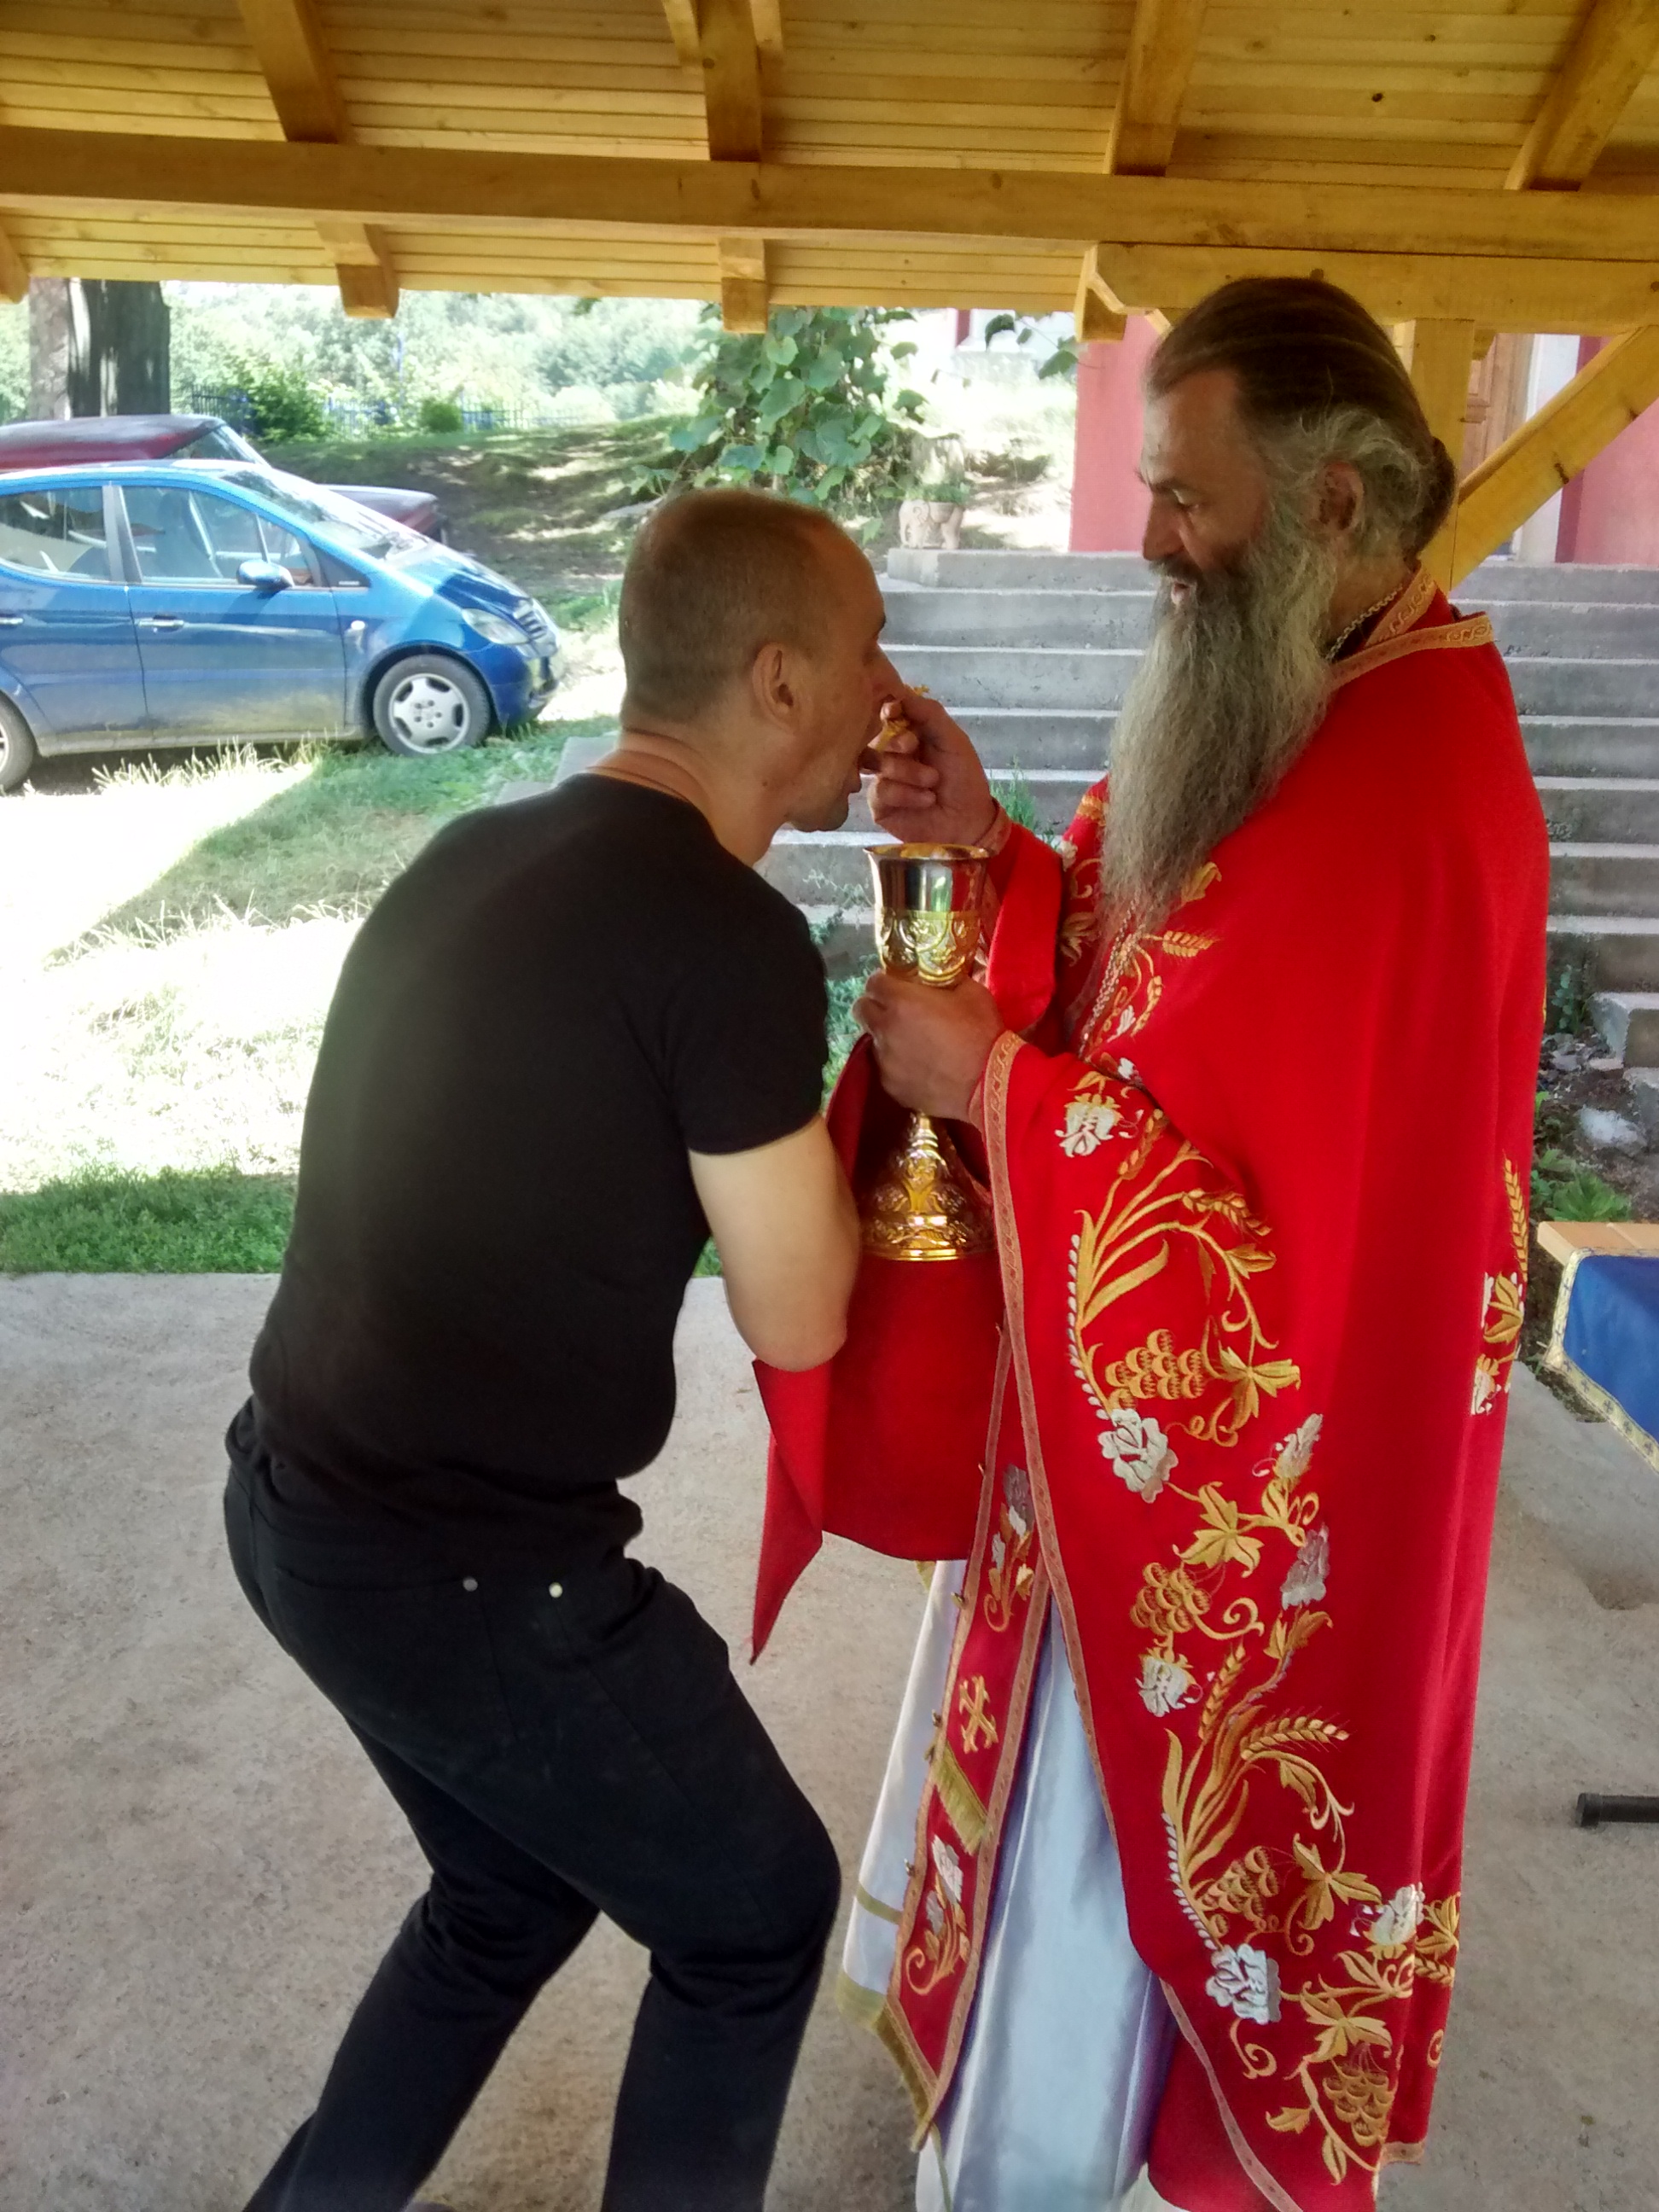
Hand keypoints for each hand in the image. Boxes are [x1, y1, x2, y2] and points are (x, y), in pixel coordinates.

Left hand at [854, 972, 1005, 1122]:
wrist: (989, 1084)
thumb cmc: (981, 1034)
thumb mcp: (972, 993)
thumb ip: (948, 982)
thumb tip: (943, 980)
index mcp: (901, 1001)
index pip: (874, 982)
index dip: (884, 982)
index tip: (896, 986)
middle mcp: (885, 1030)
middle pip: (861, 1010)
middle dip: (874, 1006)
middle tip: (896, 1010)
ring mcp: (885, 1061)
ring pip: (874, 1042)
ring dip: (887, 1037)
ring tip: (912, 1044)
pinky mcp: (892, 1087)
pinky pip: (887, 1069)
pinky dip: (897, 1065)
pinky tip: (919, 1068)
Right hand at [862, 684, 998, 848]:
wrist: (969, 821)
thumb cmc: (964, 779)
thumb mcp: (953, 739)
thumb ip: (928, 712)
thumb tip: (898, 692)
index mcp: (909, 735)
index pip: (886, 715)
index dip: (886, 710)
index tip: (894, 711)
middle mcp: (892, 755)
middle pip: (875, 737)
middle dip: (897, 742)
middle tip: (914, 747)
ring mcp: (884, 779)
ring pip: (876, 763)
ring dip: (907, 771)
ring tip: (932, 783)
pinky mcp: (880, 805)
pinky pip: (880, 791)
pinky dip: (906, 794)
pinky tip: (925, 800)